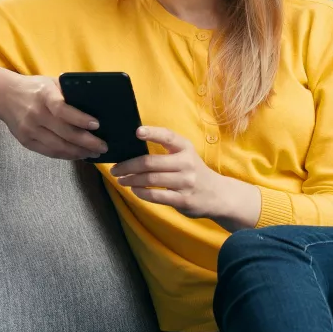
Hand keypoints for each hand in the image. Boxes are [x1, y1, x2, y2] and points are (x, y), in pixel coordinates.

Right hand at [0, 74, 107, 160]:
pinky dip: (66, 155)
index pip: (62, 109)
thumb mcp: (51, 83)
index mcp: (44, 95)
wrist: (4, 95)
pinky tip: (78, 154)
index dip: (80, 119)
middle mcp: (35, 113)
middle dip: (87, 142)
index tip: (96, 125)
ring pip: (58, 146)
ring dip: (79, 152)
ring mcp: (29, 129)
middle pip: (64, 132)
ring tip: (93, 153)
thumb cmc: (34, 88)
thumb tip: (96, 104)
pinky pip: (49, 152)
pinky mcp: (25, 141)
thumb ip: (69, 92)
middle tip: (103, 146)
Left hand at [110, 126, 258, 228]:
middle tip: (115, 169)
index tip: (137, 132)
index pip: (168, 136)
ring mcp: (185, 182)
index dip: (152, 133)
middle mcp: (186, 163)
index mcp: (186, 148)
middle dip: (128, 166)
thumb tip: (133, 148)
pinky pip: (156, 196)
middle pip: (150, 162)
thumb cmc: (194, 172)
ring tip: (121, 180)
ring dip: (131, 180)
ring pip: (150, 179)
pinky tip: (134, 190)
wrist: (218, 195)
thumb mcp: (186, 155)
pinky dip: (141, 193)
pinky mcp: (183, 200)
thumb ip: (167, 150)